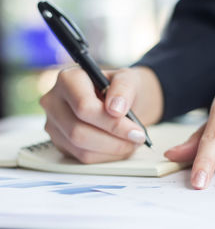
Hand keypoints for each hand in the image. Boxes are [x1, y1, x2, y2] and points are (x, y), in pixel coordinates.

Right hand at [40, 66, 162, 162]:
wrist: (119, 101)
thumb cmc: (120, 88)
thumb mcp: (128, 79)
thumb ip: (123, 89)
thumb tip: (116, 108)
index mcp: (68, 79)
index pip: (83, 107)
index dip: (110, 122)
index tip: (136, 128)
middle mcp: (54, 101)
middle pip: (78, 131)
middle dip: (114, 139)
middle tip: (138, 138)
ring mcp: (55, 124)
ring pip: (81, 148)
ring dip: (113, 149)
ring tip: (133, 142)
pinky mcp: (61, 143)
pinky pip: (83, 157)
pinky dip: (107, 155)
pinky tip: (121, 146)